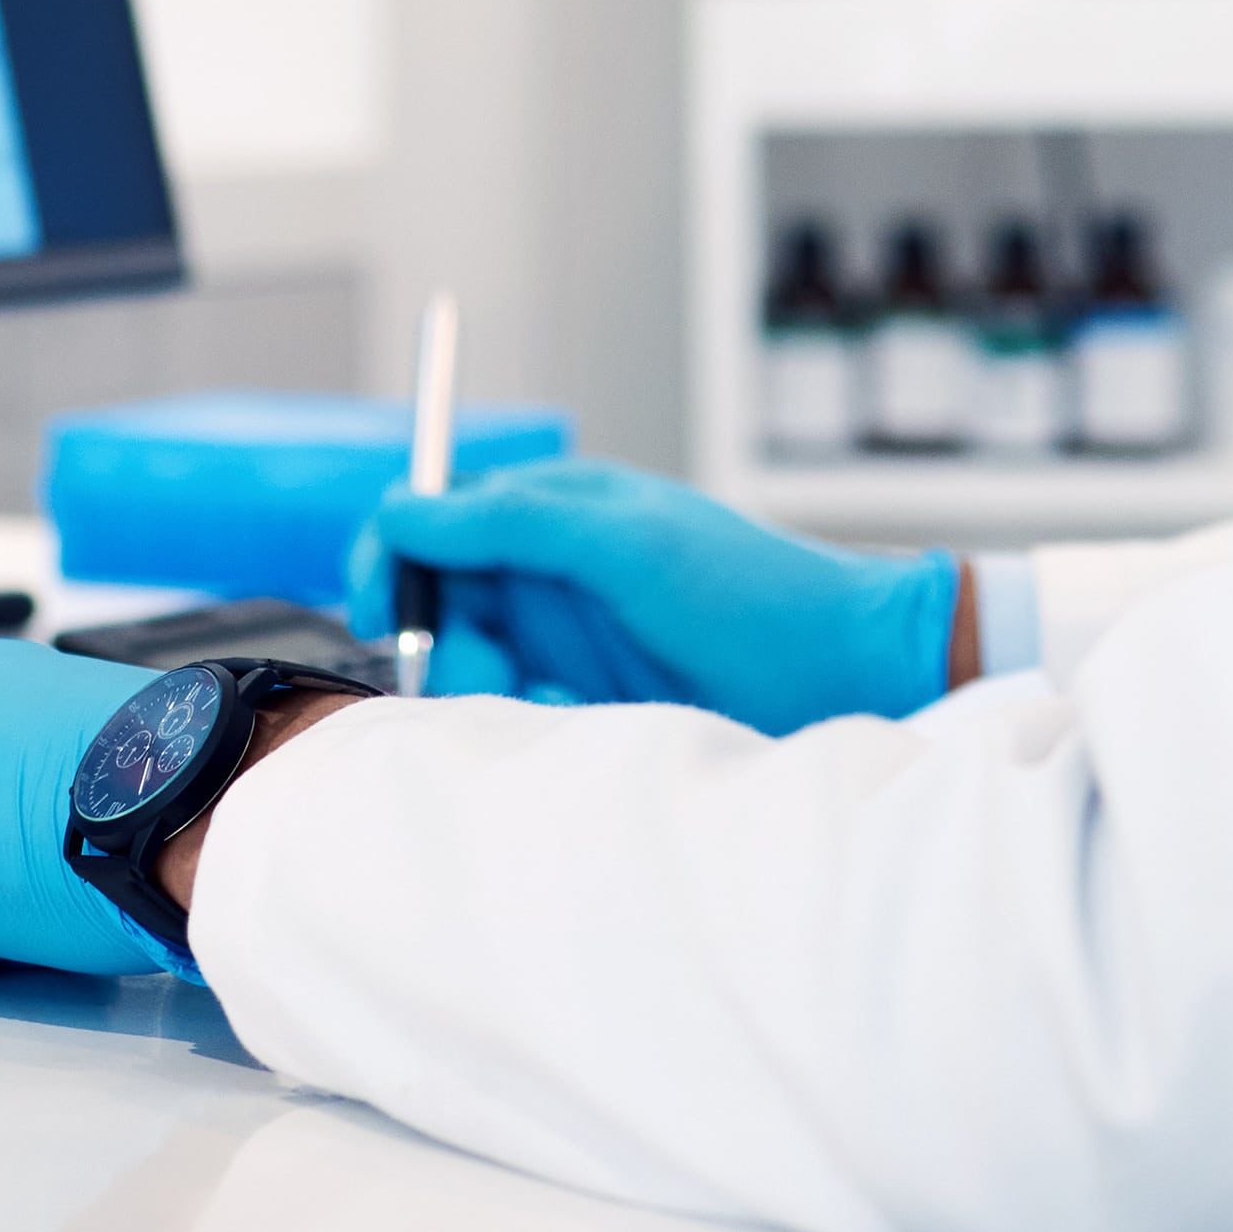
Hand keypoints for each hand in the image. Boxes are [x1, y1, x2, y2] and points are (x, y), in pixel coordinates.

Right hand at [348, 457, 957, 731]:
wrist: (850, 673)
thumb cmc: (748, 591)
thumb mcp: (623, 542)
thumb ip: (510, 522)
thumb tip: (402, 510)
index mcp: (556, 511)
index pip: (437, 516)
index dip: (394, 555)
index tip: (382, 606)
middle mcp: (554, 571)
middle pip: (443, 599)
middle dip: (440, 636)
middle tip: (472, 669)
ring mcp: (574, 639)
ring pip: (474, 663)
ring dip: (487, 685)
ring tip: (548, 700)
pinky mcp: (593, 702)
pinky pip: (522, 713)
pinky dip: (533, 720)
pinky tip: (582, 722)